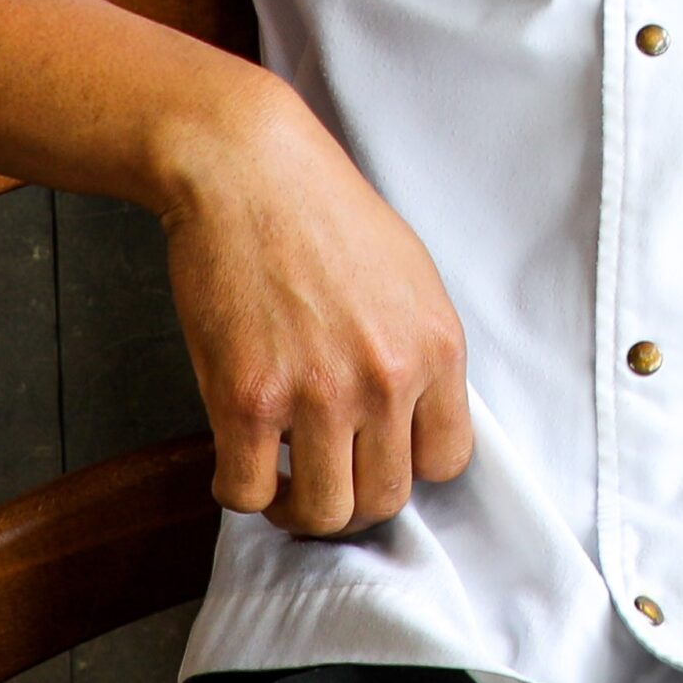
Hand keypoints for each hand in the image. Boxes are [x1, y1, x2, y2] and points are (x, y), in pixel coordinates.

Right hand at [156, 78, 473, 536]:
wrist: (249, 169)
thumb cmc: (322, 212)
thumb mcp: (408, 276)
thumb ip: (417, 350)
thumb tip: (414, 418)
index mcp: (437, 346)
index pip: (447, 461)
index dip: (406, 466)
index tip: (375, 455)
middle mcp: (388, 378)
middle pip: (384, 499)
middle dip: (350, 495)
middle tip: (319, 473)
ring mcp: (319, 394)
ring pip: (321, 512)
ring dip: (295, 507)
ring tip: (278, 477)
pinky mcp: (249, 398)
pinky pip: (246, 492)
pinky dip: (238, 489)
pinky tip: (236, 458)